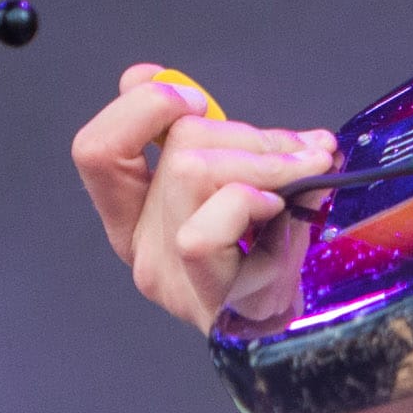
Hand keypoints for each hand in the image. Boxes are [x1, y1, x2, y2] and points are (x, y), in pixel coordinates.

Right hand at [67, 64, 336, 335]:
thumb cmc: (281, 257)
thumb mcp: (248, 183)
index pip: (97, 151)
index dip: (141, 109)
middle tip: (305, 150)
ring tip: (308, 174)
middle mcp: (142, 248)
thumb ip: (213, 139)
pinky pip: (204, 229)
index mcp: (137, 216)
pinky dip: (253, 203)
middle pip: (175, 151)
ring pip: (191, 174)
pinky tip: (286, 214)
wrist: (315, 336)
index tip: (197, 98)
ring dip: (266, 161)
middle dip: (252, 135)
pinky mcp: (204, 300)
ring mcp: (170, 278)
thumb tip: (154, 76)